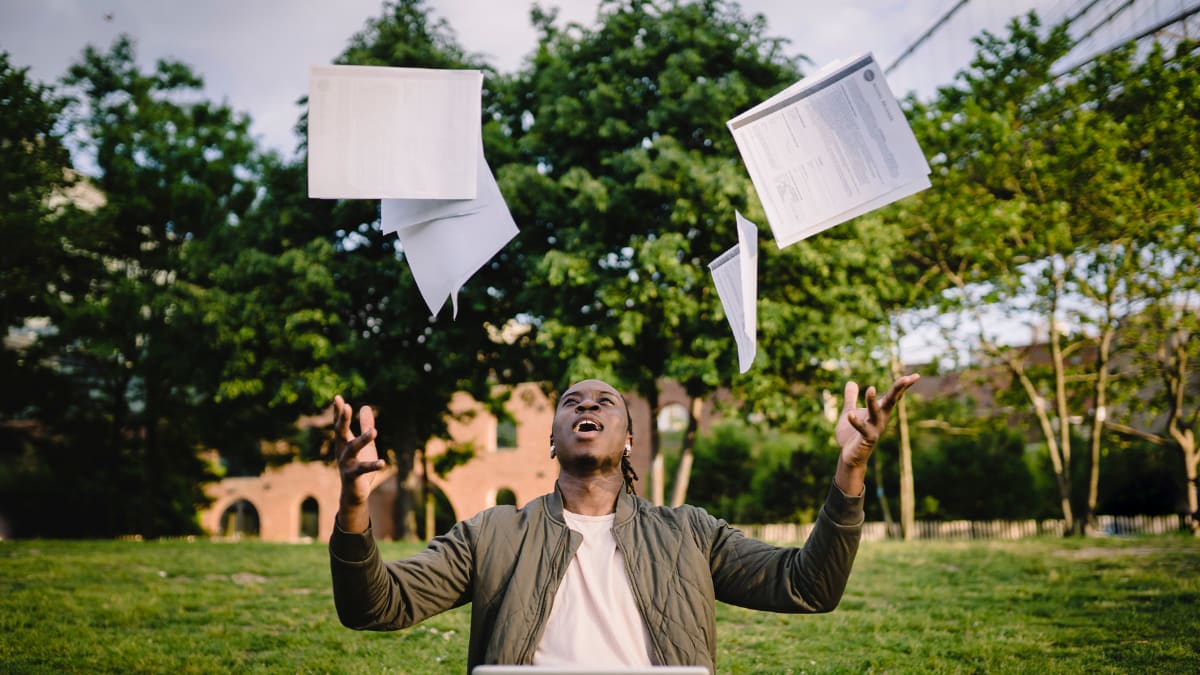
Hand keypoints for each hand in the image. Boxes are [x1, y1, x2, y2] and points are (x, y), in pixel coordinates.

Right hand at [332, 395, 383, 524]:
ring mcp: (346, 464)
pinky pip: (363, 469)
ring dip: (363, 440)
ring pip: (353, 450)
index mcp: (344, 443)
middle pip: (341, 433)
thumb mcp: (364, 444)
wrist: (353, 493)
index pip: (340, 424)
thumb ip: (365, 426)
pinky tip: (382, 462)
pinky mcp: (353, 476)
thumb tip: (365, 407)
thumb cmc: (358, 464)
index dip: (338, 412)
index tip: (338, 398)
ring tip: (374, 431)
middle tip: (347, 406)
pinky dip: (373, 465)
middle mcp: (342, 451)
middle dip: (343, 420)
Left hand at [834, 374, 919, 494]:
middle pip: (891, 401)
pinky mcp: (866, 439)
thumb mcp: (850, 411)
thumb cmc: (851, 434)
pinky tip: (849, 415)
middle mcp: (880, 419)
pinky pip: (861, 429)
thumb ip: (851, 398)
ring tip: (870, 388)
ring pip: (875, 413)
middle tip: (907, 378)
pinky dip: (855, 422)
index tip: (916, 375)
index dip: (903, 385)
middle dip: (898, 389)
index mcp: (879, 411)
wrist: (849, 456)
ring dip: (872, 401)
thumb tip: (851, 382)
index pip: (893, 395)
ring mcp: (874, 429)